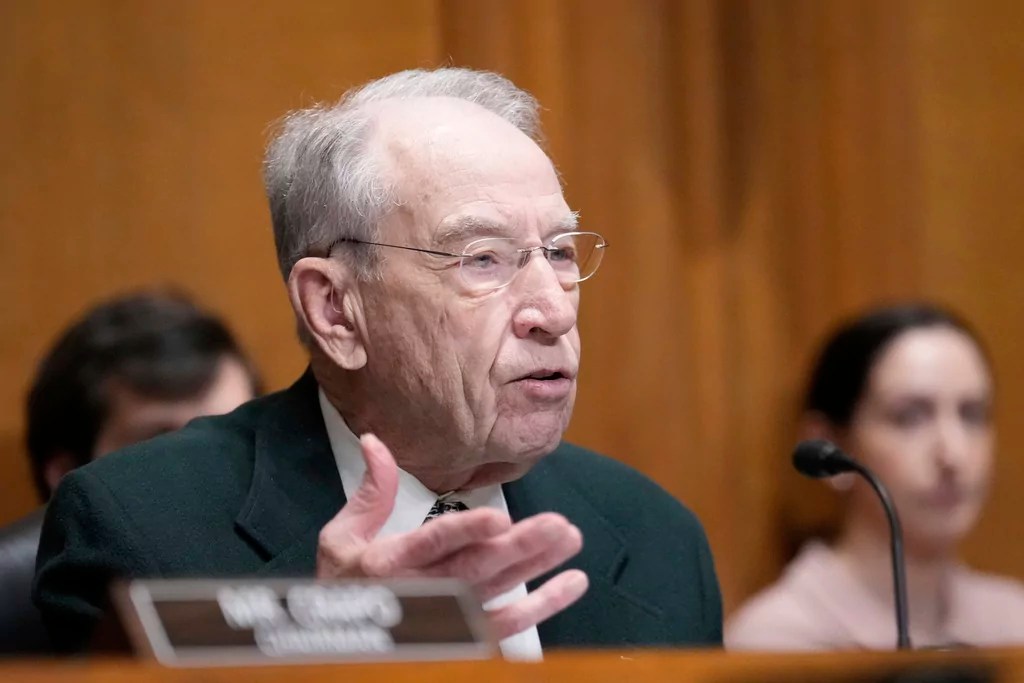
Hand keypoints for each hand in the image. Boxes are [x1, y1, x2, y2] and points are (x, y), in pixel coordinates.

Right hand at [316, 433, 588, 638]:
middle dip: (520, 548)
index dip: (466, 532)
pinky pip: (507, 626)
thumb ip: (371, 491)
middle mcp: (419, 594)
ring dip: (536, 568)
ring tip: (569, 540)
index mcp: (387, 564)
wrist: (341, 642)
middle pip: (475, 571)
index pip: (431, 545)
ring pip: (497, 593)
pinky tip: (571, 583)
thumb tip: (375, 441)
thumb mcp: (342, 536)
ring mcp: (444, 620)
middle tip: (558, 525)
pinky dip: (542, 607)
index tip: (499, 518)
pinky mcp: (464, 636)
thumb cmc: (343, 586)